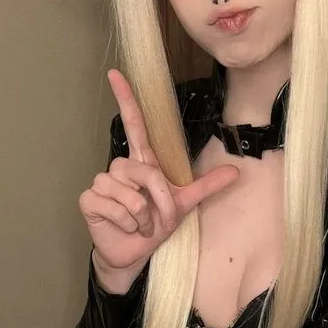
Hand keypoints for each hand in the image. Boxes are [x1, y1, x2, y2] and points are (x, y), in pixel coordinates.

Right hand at [78, 68, 239, 272]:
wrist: (135, 253)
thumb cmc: (156, 225)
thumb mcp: (185, 204)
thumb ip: (207, 186)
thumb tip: (237, 172)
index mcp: (142, 163)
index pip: (134, 125)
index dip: (126, 100)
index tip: (116, 74)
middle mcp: (120, 168)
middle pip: (143, 171)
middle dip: (158, 200)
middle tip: (159, 220)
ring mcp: (102, 183)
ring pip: (127, 193)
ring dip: (142, 216)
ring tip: (140, 225)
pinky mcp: (90, 200)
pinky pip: (112, 205)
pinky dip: (125, 222)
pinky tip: (124, 227)